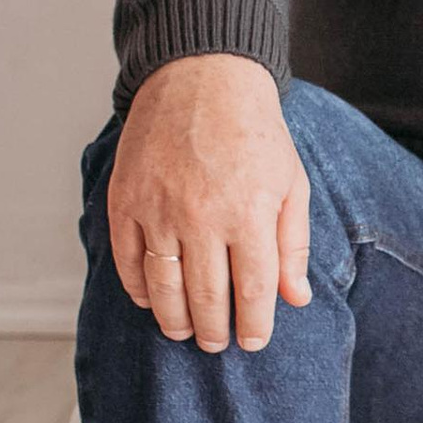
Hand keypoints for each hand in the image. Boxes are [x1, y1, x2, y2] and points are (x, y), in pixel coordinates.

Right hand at [107, 56, 309, 352]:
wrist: (202, 78)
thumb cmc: (255, 133)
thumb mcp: (291, 183)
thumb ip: (293, 243)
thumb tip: (296, 298)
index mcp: (249, 213)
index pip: (253, 291)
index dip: (253, 326)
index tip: (253, 342)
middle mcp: (202, 216)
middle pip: (206, 297)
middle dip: (213, 331)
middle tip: (217, 344)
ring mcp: (158, 209)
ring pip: (164, 287)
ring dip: (174, 319)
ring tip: (184, 333)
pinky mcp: (126, 199)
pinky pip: (127, 259)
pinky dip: (138, 288)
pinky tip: (151, 301)